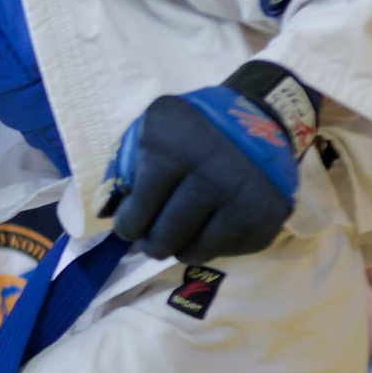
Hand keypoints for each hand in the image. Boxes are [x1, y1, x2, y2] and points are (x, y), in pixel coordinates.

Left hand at [105, 86, 299, 262]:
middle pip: (162, 240)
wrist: (257, 119)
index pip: (135, 217)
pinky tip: (211, 221)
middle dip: (151, 241)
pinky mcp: (265, 218)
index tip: (131, 222)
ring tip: (181, 226)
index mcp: (173, 149)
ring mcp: (242, 198)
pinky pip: (221, 252)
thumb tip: (106, 213)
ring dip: (179, 245)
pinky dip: (209, 244)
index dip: (128, 225)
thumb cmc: (189, 131)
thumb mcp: (148, 132)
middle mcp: (211, 174)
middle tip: (153, 233)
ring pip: (191, 253)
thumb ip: (123, 169)